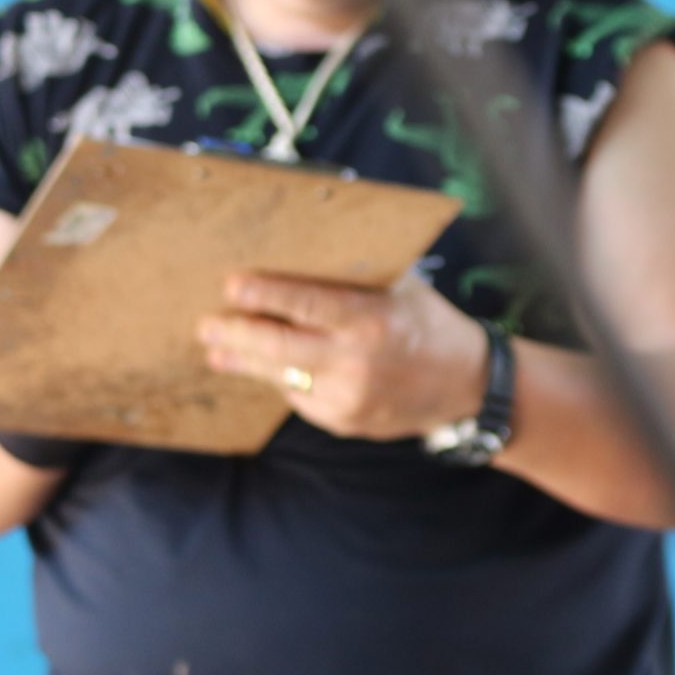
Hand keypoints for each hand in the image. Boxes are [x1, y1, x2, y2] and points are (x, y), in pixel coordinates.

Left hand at [197, 270, 487, 440]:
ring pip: (281, 377)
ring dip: (244, 362)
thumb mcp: (402, 290)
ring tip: (218, 352)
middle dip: (235, 335)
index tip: (230, 286)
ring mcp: (349, 397)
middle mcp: (356, 362)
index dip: (263, 295)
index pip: (304, 304)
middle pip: (277, 348)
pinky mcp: (345, 421)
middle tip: (206, 325)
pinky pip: (300, 398)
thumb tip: (300, 254)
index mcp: (369, 320)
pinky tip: (270, 369)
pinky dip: (285, 380)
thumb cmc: (429, 324)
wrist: (468, 386)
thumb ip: (356, 277)